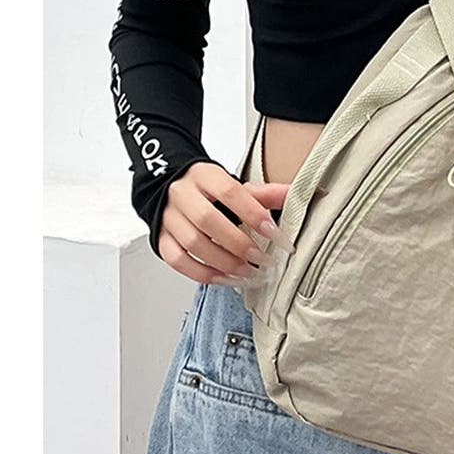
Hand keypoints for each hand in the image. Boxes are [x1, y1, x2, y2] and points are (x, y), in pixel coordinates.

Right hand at [158, 162, 295, 284]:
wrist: (174, 187)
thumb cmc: (209, 189)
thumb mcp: (235, 184)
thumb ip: (264, 193)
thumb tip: (293, 195)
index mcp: (204, 175)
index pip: (229, 191)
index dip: (253, 213)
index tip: (275, 233)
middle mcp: (183, 194)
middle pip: (208, 220)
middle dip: (239, 244)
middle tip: (263, 259)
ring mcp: (169, 218)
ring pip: (193, 243)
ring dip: (224, 263)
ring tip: (249, 273)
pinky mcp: (161, 238)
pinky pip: (178, 260)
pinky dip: (203, 273)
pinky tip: (225, 278)